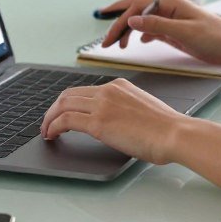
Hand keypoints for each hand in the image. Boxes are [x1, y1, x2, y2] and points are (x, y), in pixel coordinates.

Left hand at [40, 78, 188, 164]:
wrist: (174, 133)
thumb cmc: (166, 128)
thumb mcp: (142, 108)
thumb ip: (124, 110)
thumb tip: (113, 123)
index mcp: (119, 85)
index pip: (84, 90)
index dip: (69, 102)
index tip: (63, 113)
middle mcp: (108, 90)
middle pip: (68, 94)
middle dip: (54, 109)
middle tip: (48, 122)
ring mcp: (102, 105)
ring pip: (62, 105)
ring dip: (49, 118)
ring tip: (46, 131)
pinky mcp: (98, 123)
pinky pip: (65, 120)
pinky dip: (53, 126)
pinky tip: (51, 135)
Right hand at [96, 0, 220, 64]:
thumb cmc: (215, 36)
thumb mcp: (185, 31)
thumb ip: (157, 25)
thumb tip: (133, 19)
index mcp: (169, 2)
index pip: (136, 7)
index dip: (120, 20)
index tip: (110, 37)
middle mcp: (168, 7)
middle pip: (136, 11)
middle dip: (118, 24)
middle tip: (106, 41)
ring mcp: (171, 18)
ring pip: (142, 20)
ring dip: (128, 30)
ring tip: (118, 45)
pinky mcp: (175, 29)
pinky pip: (152, 28)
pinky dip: (141, 34)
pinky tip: (137, 41)